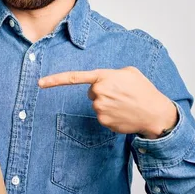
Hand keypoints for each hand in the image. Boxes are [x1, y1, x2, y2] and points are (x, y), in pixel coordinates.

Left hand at [38, 67, 177, 138]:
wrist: (154, 112)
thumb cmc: (143, 90)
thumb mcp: (129, 72)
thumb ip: (111, 74)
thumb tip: (101, 83)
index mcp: (103, 77)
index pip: (74, 77)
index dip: (55, 80)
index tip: (40, 83)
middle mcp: (98, 92)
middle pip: (91, 92)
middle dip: (102, 92)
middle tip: (120, 93)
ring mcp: (100, 108)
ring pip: (97, 104)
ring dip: (108, 103)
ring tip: (124, 103)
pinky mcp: (103, 121)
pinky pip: (102, 115)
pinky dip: (111, 115)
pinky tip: (123, 113)